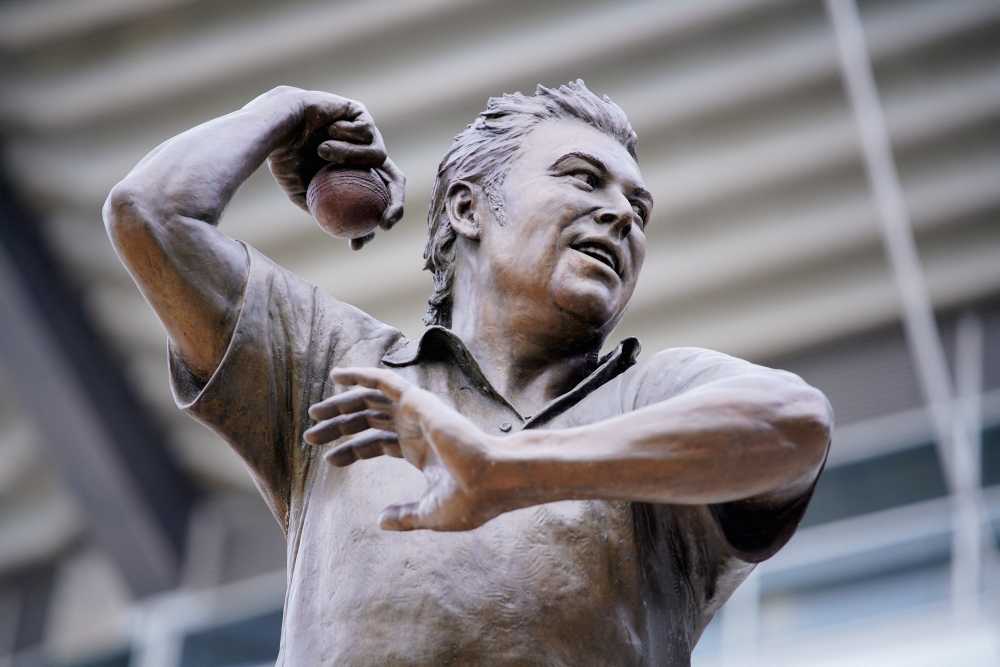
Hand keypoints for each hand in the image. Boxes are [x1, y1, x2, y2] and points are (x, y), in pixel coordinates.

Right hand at [253, 87, 404, 248]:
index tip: (359, 241)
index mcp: (354, 175)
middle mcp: (364, 157)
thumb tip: (343, 234)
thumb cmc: (284, 157)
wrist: (275, 122)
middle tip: (383, 219)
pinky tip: (328, 130)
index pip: (375, 202)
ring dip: (350, 157)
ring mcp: (366, 135)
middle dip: (395, 204)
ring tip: (322, 151)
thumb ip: (322, 208)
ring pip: (379, 155)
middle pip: (394, 182)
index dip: (371, 225)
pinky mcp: (362, 115)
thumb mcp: (300, 191)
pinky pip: (366, 132)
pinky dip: (345, 135)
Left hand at [304, 368, 506, 530]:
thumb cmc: (471, 499)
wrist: (491, 480)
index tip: (329, 460)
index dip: (352, 451)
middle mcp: (416, 428)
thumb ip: (405, 517)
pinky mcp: (418, 400)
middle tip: (310, 435)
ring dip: (341, 405)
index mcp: (420, 451)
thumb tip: (381, 522)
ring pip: (370, 401)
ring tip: (314, 414)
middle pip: (369, 421)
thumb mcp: (430, 513)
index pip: (377, 443)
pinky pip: (384, 380)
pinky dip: (361, 375)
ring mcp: (417, 413)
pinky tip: (337, 376)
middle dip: (339, 426)